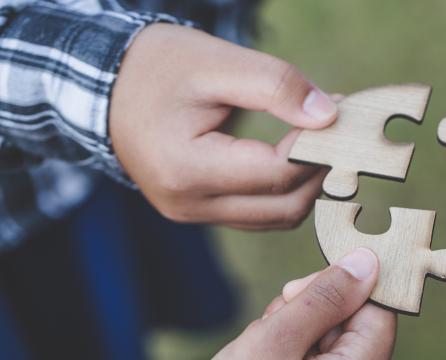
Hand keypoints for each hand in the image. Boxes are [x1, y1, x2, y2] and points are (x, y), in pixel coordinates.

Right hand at [110, 24, 337, 229]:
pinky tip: (297, 156)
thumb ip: (276, 86)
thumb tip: (329, 116)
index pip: (277, 173)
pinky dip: (284, 190)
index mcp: (186, 169)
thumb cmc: (158, 68)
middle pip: (283, 208)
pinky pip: (257, 213)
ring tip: (320, 142)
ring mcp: (191, 214)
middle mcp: (188, 204)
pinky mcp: (198, 211)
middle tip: (339, 133)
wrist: (105, 86)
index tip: (338, 114)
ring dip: (306, 185)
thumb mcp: (217, 63)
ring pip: (275, 218)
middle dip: (319, 172)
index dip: (317, 147)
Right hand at [214, 248, 395, 358]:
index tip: (301, 288)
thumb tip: (366, 261)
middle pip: (350, 320)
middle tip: (272, 324)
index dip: (343, 289)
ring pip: (324, 332)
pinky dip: (283, 344)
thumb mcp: (275, 342)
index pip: (377, 313)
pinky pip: (308, 351)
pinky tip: (259, 354)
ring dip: (289, 326)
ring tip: (259, 347)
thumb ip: (322, 299)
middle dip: (308, 309)